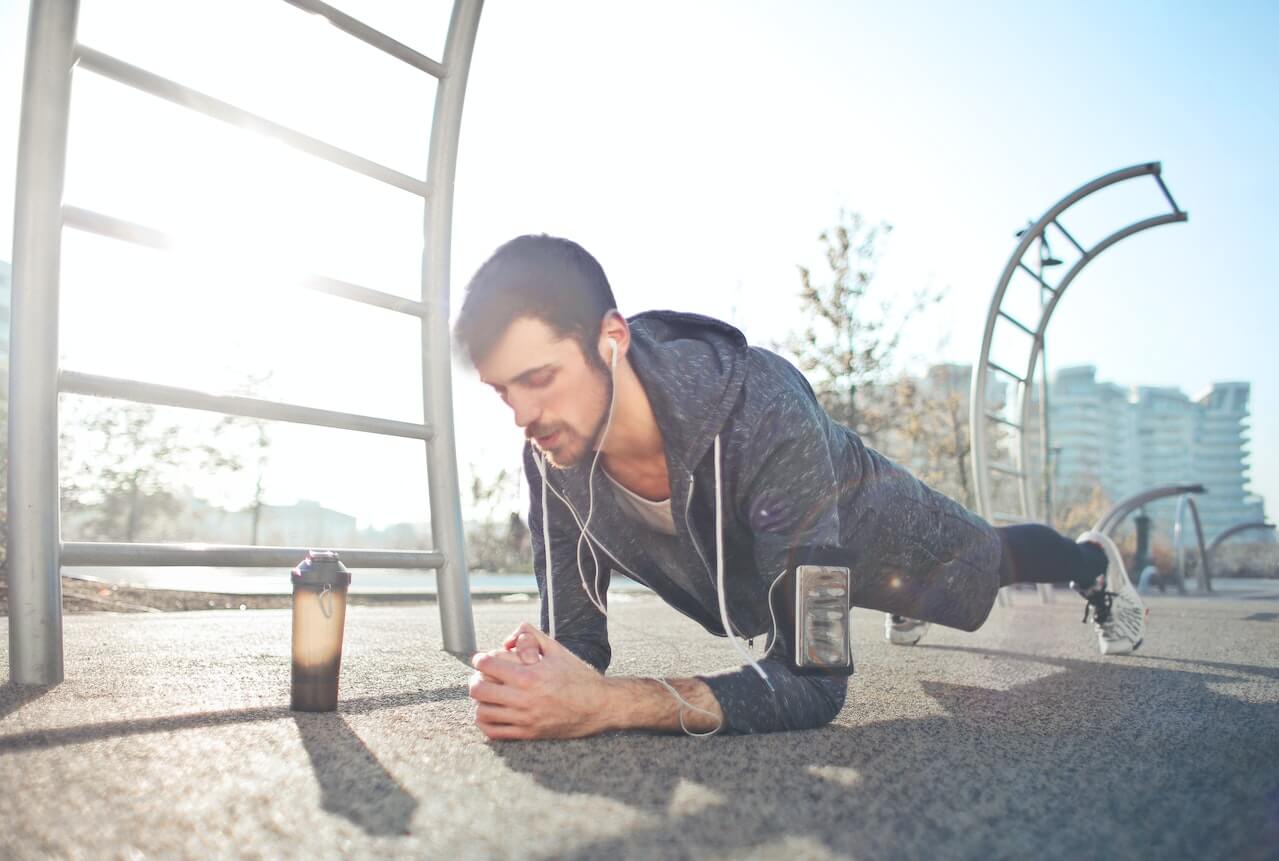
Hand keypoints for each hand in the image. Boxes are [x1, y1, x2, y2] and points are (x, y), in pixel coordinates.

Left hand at [469, 622, 613, 739]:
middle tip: (480, 676)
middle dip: (475, 680)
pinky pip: (494, 732)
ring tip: (486, 694)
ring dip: (480, 701)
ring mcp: (525, 719)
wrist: (599, 706)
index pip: (488, 665)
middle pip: (479, 689)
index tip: (480, 659)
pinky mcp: (528, 733)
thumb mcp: (558, 650)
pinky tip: (491, 712)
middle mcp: (525, 698)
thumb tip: (510, 635)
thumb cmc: (578, 676)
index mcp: (531, 675)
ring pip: (483, 712)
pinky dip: (486, 722)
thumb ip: (533, 636)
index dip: (480, 659)